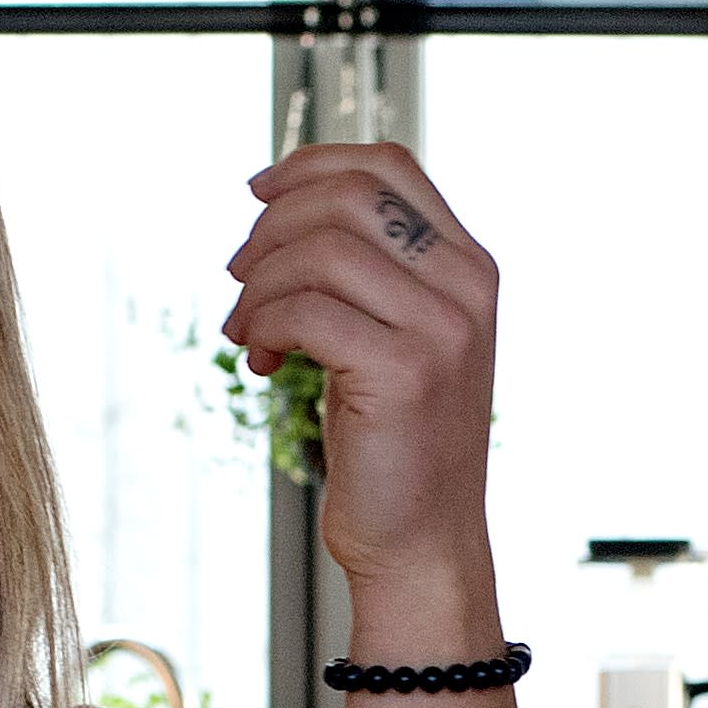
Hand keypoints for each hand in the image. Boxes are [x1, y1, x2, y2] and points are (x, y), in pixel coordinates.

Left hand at [226, 145, 502, 605]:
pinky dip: (265, 327)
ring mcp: (442, 329)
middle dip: (270, 230)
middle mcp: (466, 288)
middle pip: (346, 198)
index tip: (257, 193)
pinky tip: (264, 362)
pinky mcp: (404, 373)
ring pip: (318, 251)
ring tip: (249, 334)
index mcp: (469, 267)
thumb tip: (281, 205)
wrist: (421, 543)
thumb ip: (370, 271)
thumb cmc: (394, 442)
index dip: (312, 164)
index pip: (389, 166)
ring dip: (258, 287)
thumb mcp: (395, 336)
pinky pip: (305, 311)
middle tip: (238, 281)